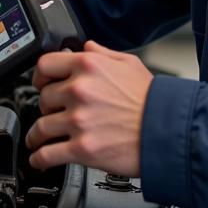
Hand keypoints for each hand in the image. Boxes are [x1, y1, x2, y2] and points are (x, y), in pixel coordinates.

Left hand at [25, 41, 151, 173]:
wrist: (170, 130)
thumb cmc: (154, 100)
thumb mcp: (130, 63)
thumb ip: (103, 54)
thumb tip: (86, 47)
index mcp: (88, 66)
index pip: (45, 65)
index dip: (40, 76)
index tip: (41, 84)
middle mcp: (80, 90)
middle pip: (43, 98)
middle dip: (47, 107)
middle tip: (52, 113)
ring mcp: (79, 120)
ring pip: (41, 127)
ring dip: (36, 135)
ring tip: (37, 139)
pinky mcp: (82, 148)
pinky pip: (48, 154)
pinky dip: (39, 159)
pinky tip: (39, 159)